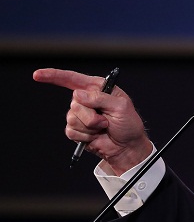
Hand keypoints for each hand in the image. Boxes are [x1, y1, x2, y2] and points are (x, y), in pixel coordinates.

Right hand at [33, 68, 152, 174]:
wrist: (126, 147)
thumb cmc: (128, 124)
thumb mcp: (121, 107)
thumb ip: (100, 98)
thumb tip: (77, 94)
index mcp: (98, 88)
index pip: (73, 79)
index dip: (54, 75)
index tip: (38, 75)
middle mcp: (87, 99)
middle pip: (75, 103)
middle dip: (91, 115)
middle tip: (106, 121)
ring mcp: (81, 114)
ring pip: (72, 118)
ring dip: (89, 127)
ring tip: (103, 128)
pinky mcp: (77, 129)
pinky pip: (71, 131)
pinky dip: (85, 136)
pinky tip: (95, 136)